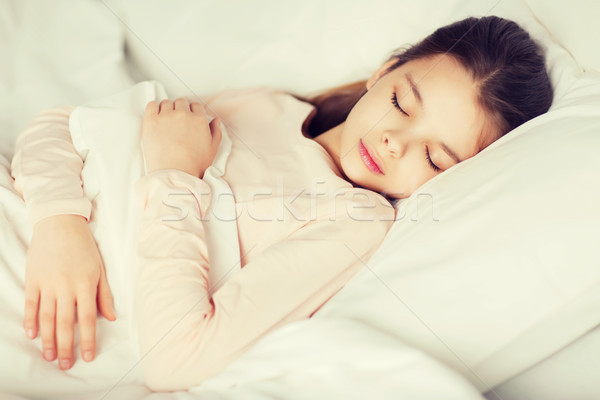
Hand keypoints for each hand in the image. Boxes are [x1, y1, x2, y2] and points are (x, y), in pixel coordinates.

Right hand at [24, 214, 115, 369]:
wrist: (59, 223)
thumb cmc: (84, 246)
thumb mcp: (100, 268)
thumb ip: (104, 294)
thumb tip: (112, 317)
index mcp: (86, 284)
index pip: (89, 318)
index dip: (89, 339)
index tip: (88, 356)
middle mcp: (66, 286)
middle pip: (66, 322)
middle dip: (66, 346)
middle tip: (65, 365)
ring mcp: (48, 283)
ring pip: (47, 317)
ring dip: (48, 339)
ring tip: (49, 356)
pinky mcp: (33, 279)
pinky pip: (31, 304)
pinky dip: (30, 320)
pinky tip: (32, 335)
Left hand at [141, 98, 221, 177]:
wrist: (175, 173)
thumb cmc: (193, 165)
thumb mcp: (213, 149)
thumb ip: (216, 132)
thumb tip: (215, 121)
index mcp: (199, 120)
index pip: (195, 105)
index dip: (192, 111)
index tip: (188, 117)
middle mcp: (183, 114)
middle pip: (181, 102)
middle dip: (179, 109)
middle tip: (176, 121)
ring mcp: (166, 116)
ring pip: (166, 103)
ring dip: (166, 109)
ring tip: (165, 121)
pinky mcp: (151, 121)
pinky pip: (151, 105)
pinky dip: (153, 108)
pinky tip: (155, 117)